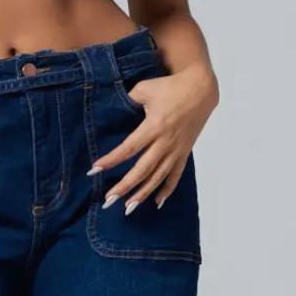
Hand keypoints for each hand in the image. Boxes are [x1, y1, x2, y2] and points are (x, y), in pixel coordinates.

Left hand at [89, 66, 218, 210]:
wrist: (201, 89)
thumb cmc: (170, 87)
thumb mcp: (145, 89)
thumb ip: (128, 101)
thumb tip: (113, 111)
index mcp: (154, 126)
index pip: (129, 148)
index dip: (111, 160)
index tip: (94, 170)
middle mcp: (165, 142)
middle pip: (142, 169)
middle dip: (125, 186)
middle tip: (109, 201)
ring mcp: (176, 149)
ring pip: (158, 177)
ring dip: (143, 193)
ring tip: (128, 208)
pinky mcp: (185, 152)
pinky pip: (176, 175)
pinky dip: (167, 189)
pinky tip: (157, 202)